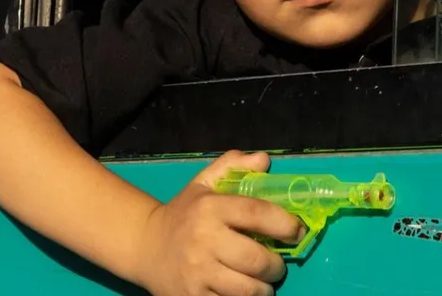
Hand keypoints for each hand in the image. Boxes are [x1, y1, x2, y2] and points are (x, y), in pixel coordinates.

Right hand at [132, 150, 303, 295]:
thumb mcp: (203, 185)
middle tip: (275, 264)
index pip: (257, 213)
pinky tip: (240, 291)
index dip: (284, 224)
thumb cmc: (183, 215)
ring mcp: (197, 273)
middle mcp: (203, 240)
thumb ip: (232, 167)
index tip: (296, 231)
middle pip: (257, 260)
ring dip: (263, 288)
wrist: (145, 246)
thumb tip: (264, 159)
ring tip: (260, 281)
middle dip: (276, 266)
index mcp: (209, 208)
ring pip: (248, 290)